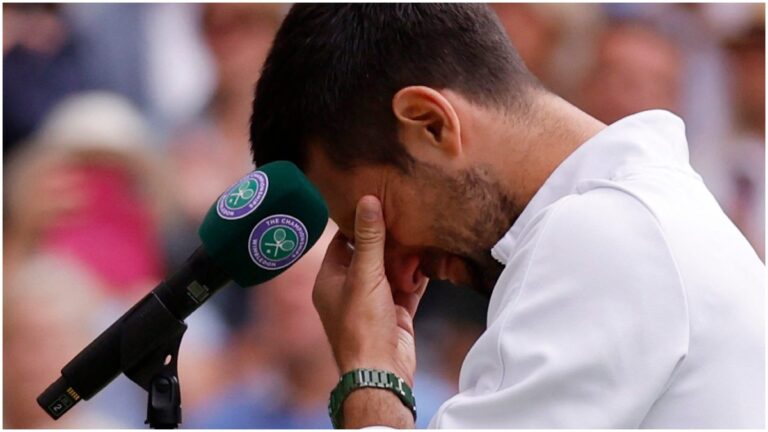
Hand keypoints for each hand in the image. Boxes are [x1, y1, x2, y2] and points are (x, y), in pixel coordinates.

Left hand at [312, 195, 426, 426]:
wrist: (381, 372)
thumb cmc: (363, 326)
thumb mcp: (365, 275)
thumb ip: (369, 238)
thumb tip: (368, 200)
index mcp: (330, 281)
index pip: (342, 242)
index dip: (358, 224)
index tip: (377, 203)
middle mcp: (349, 291)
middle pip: (370, 255)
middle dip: (388, 240)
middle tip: (404, 216)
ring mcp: (374, 303)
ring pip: (390, 272)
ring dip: (405, 259)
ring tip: (419, 234)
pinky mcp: (395, 314)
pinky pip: (407, 288)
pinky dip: (416, 277)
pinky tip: (429, 261)